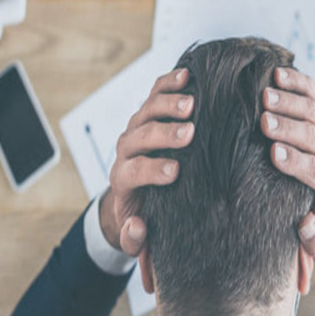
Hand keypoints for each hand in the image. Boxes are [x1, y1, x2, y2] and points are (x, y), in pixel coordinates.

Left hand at [99, 67, 194, 256]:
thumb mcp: (136, 236)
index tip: (174, 171)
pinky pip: (155, 93)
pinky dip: (169, 83)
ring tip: (191, 103)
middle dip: (163, 133)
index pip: (133, 171)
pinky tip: (187, 75)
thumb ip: (134, 240)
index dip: (151, 170)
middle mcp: (127, 149)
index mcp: (123, 179)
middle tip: (188, 133)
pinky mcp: (148, 113)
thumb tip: (137, 228)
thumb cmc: (142, 214)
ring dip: (167, 104)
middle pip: (140, 136)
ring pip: (147, 110)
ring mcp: (137, 128)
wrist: (132, 192)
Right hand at [261, 68, 314, 260]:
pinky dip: (296, 81)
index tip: (273, 154)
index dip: (297, 162)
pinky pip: (312, 91)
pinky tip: (277, 73)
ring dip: (290, 101)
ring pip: (314, 110)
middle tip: (264, 121)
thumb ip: (314, 240)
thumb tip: (305, 223)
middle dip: (290, 128)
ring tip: (264, 95)